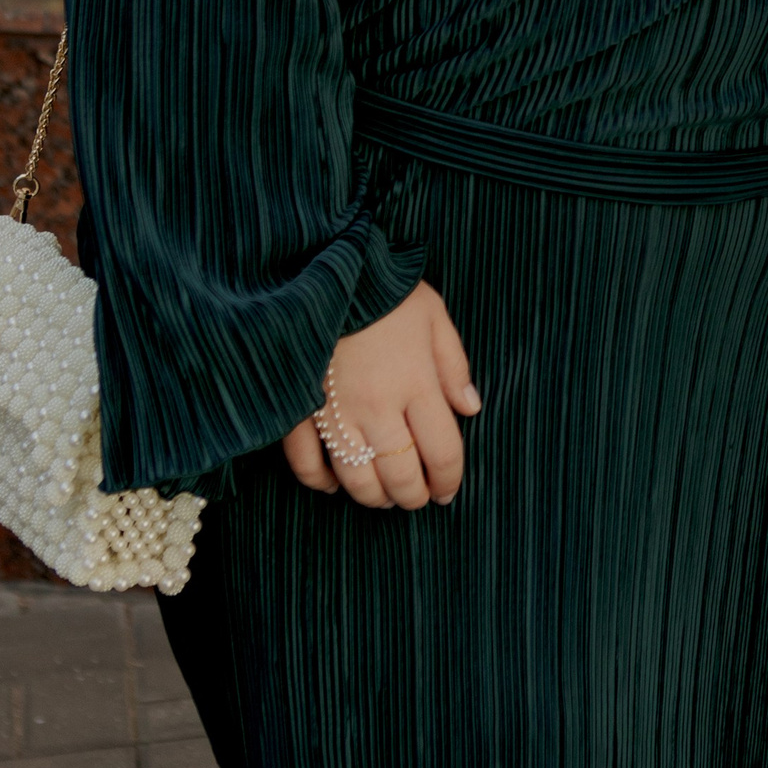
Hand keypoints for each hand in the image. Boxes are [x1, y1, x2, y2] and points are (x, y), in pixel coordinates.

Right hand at [281, 282, 479, 510]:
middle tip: (417, 498)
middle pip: (400, 476)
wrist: (322, 269)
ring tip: (384, 497)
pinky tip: (334, 484)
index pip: (442, 453)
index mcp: (416, 383)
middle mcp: (377, 406)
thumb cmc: (382, 289)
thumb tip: (470, 408)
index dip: (448, 480)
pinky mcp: (296, 409)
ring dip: (374, 497)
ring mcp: (334, 412)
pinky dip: (320, 481)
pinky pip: (306, 463)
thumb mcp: (434, 314)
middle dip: (413, 496)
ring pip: (357, 479)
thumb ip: (454, 365)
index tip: (448, 491)